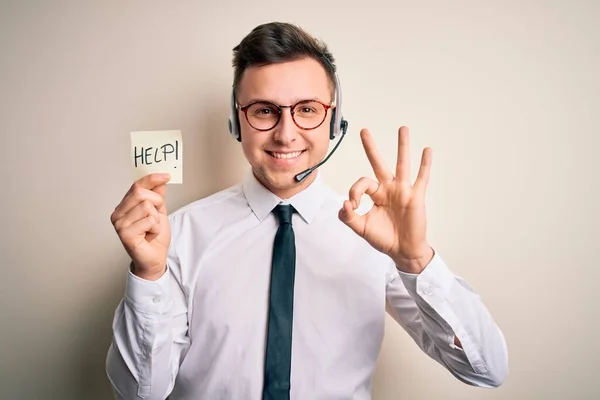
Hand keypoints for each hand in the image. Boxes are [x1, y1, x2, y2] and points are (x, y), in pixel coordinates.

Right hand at [110, 173, 170, 279]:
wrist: (155, 258)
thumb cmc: (154, 236)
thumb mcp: (159, 211)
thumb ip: (158, 195)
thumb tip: (160, 178)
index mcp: (124, 206)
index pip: (136, 185)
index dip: (151, 178)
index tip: (167, 175)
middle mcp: (118, 213)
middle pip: (141, 193)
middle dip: (157, 202)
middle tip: (157, 215)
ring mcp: (119, 224)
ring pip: (147, 206)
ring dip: (156, 219)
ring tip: (151, 229)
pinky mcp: (125, 234)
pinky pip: (148, 220)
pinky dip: (155, 228)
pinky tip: (149, 235)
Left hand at [338, 126, 433, 273]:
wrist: (403, 251)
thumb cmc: (384, 239)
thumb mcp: (361, 228)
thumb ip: (348, 217)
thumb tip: (344, 203)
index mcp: (376, 195)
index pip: (362, 183)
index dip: (354, 191)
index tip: (353, 205)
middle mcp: (389, 189)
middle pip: (378, 164)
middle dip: (371, 148)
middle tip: (363, 130)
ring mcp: (403, 191)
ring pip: (402, 164)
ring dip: (402, 146)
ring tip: (403, 128)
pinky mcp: (416, 196)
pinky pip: (421, 178)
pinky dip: (425, 164)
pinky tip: (426, 151)